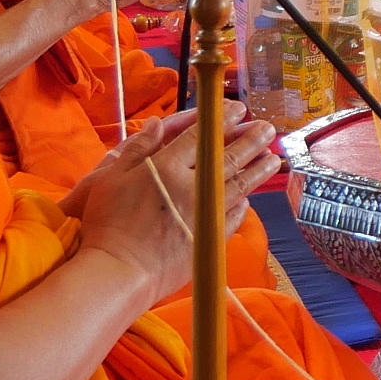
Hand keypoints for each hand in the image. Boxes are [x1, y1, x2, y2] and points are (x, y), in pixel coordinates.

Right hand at [71, 102, 279, 278]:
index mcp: (166, 168)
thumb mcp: (109, 179)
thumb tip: (156, 124)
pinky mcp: (210, 239)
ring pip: (239, 186)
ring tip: (273, 158)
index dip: (221, 120)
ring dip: (258, 170)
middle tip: (268, 128)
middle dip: (251, 140)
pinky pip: (233, 217)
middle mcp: (191, 188)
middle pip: (227, 158)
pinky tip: (250, 198)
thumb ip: (137, 150)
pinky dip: (243, 204)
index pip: (200, 137)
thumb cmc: (107, 225)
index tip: (237, 108)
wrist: (119, 271)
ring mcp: (205, 214)